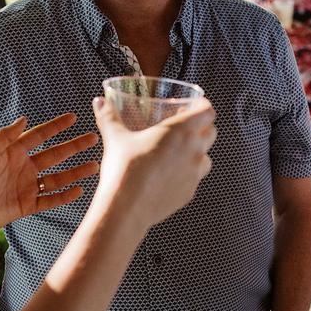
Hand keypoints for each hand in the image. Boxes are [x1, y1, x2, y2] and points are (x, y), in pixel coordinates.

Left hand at [0, 113, 99, 229]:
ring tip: (94, 165)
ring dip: (75, 172)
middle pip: (54, 155)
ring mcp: (27, 187)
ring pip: (57, 178)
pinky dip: (64, 196)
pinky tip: (79, 190)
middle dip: (73, 146)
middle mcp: (23, 168)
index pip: (39, 136)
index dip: (55, 127)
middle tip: (93, 138)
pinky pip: (50, 200)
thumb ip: (5, 136)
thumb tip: (25, 119)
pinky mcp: (27, 205)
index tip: (73, 118)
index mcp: (13, 152)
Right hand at [91, 96, 216, 228]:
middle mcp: (194, 151)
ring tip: (179, 152)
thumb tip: (99, 102)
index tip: (196, 104)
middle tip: (186, 126)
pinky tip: (170, 175)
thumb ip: (109, 116)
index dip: (203, 106)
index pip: (207, 112)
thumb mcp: (115, 138)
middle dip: (203, 127)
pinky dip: (187, 174)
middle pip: (211, 133)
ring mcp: (194, 174)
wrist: (127, 208)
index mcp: (181, 131)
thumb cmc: (124, 170)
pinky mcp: (189, 193)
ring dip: (197, 152)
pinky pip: (194, 179)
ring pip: (206, 158)